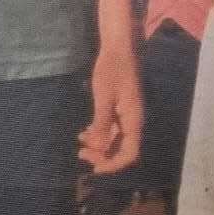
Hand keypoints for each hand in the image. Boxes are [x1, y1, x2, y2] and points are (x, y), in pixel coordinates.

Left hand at [79, 44, 143, 174]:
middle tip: (81, 154)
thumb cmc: (111, 70)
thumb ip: (102, 125)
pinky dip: (99, 134)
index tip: (94, 167)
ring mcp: (127, 114)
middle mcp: (133, 120)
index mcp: (133, 119)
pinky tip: (85, 132)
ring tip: (80, 144)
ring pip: (115, 139)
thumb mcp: (104, 98)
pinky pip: (112, 128)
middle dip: (103, 156)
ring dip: (99, 145)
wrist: (117, 47)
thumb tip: (100, 150)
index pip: (130, 153)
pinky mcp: (120, 107)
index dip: (113, 164)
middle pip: (122, 149)